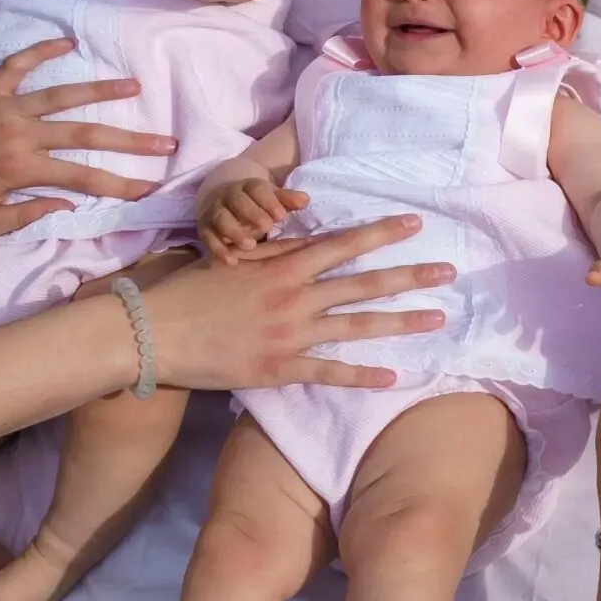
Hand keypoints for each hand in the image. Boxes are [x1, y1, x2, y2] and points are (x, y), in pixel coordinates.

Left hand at [0, 38, 178, 236]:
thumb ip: (26, 217)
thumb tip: (66, 204)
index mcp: (20, 168)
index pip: (83, 178)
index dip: (121, 185)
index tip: (151, 189)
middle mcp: (18, 132)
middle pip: (86, 134)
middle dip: (131, 141)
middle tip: (166, 141)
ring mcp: (3, 107)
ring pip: (62, 95)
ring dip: (101, 90)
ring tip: (135, 85)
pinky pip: (17, 66)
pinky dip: (40, 51)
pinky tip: (67, 41)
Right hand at [140, 216, 450, 389]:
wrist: (151, 332)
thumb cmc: (188, 292)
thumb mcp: (232, 261)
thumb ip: (270, 254)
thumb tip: (297, 238)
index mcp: (281, 266)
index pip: (342, 244)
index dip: (381, 233)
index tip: (415, 224)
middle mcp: (293, 297)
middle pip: (364, 283)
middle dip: (410, 276)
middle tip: (449, 270)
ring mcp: (289, 334)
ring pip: (357, 325)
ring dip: (402, 322)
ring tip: (438, 318)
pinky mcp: (278, 368)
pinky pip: (330, 372)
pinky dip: (363, 375)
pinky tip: (393, 376)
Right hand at [200, 177, 307, 262]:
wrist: (225, 201)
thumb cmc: (257, 203)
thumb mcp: (273, 199)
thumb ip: (288, 200)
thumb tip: (305, 200)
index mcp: (249, 187)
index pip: (258, 189)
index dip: (269, 201)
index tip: (281, 216)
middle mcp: (229, 196)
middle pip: (238, 201)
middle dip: (252, 213)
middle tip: (267, 227)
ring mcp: (215, 211)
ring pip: (221, 218)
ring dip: (234, 232)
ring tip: (250, 246)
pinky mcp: (205, 227)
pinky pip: (208, 237)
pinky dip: (218, 249)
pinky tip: (232, 261)